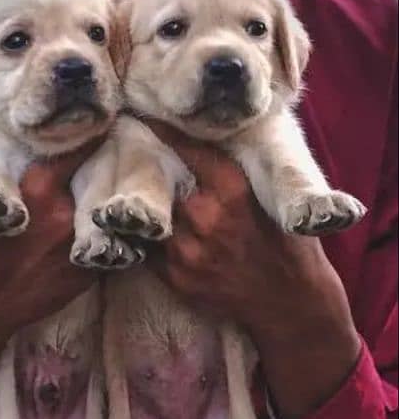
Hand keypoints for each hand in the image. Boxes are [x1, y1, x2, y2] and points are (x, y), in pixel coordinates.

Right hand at [0, 120, 102, 418]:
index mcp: (39, 187)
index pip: (84, 143)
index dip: (95, 129)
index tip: (100, 120)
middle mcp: (69, 214)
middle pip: (107, 174)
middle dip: (113, 159)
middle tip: (120, 146)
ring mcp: (84, 246)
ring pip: (115, 210)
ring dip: (117, 197)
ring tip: (123, 184)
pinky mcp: (92, 273)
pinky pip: (116, 245)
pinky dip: (114, 231)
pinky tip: (114, 223)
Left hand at [144, 121, 361, 418]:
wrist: (288, 303)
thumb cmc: (286, 246)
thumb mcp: (273, 200)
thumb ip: (237, 176)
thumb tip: (207, 144)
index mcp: (233, 191)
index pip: (190, 150)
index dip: (165, 131)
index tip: (144, 115)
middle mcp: (205, 218)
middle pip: (161, 183)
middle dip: (150, 172)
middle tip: (130, 154)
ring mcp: (187, 251)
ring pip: (152, 219)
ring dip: (147, 209)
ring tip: (132, 196)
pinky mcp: (176, 277)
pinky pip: (150, 251)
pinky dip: (150, 240)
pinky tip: (148, 232)